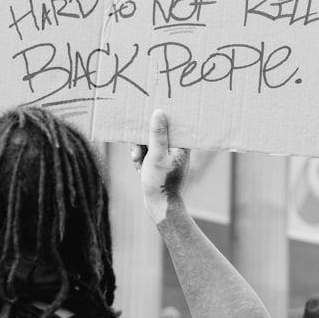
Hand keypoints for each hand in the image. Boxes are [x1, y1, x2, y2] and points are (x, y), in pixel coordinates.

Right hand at [131, 109, 189, 223]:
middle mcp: (176, 147)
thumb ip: (157, 134)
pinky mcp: (160, 162)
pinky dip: (141, 160)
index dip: (154, 123)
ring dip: (139, 153)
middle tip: (137, 154)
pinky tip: (141, 171)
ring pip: (147, 143)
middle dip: (142, 143)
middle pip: (154, 133)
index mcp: (181, 144)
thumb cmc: (160, 182)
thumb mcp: (157, 155)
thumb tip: (159, 112)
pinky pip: (146, 154)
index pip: (168, 124)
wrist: (160, 205)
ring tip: (139, 165)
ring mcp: (168, 155)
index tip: (145, 124)